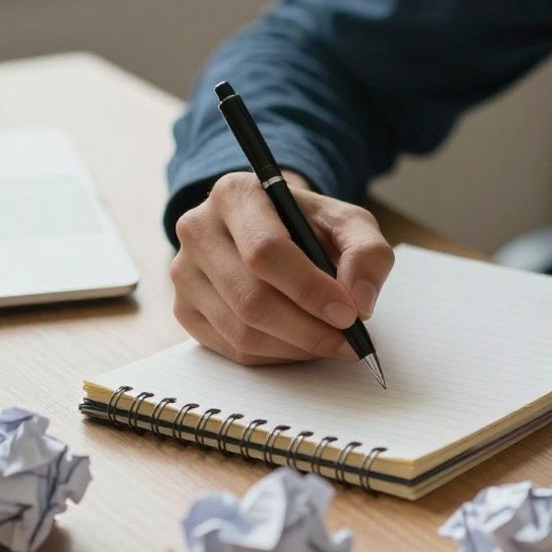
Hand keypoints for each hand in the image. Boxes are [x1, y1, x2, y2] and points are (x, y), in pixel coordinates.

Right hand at [171, 170, 394, 364]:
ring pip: (241, 331)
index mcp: (235, 194)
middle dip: (307, 330)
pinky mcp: (185, 309)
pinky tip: (301, 344)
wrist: (273, 229)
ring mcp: (184, 272)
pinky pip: (231, 348)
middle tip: (347, 341)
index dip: (309, 290)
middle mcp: (198, 229)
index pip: (265, 251)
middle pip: (251, 299)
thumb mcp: (349, 224)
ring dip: (295, 347)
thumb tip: (360, 302)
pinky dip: (275, 356)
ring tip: (331, 343)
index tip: (348, 314)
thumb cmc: (310, 226)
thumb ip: (367, 253)